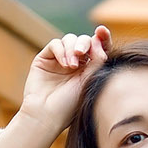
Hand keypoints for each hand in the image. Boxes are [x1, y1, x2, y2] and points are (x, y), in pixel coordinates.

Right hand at [0, 27, 112, 147]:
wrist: (46, 116)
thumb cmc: (70, 105)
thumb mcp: (89, 82)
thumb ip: (97, 61)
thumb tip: (99, 39)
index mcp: (89, 70)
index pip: (97, 48)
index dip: (101, 38)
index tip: (103, 32)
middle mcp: (75, 64)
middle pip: (84, 41)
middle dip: (85, 43)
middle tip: (82, 54)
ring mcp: (60, 60)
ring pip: (70, 40)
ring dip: (73, 48)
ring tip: (72, 65)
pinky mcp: (45, 59)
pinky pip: (56, 44)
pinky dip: (61, 50)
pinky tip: (64, 63)